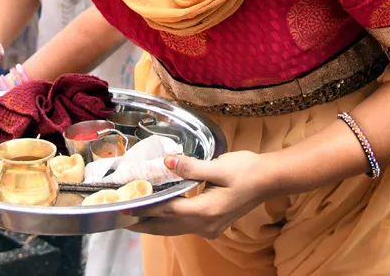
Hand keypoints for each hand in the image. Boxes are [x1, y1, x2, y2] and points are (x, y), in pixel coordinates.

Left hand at [128, 151, 277, 238]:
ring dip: (153, 224)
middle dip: (142, 222)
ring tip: (131, 214)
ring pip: (174, 229)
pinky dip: (167, 221)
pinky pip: (183, 226)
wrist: (270, 179)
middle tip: (119, 215)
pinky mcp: (212, 224)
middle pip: (167, 227)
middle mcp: (206, 225)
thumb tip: (166, 162)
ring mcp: (210, 228)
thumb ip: (190, 167)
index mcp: (206, 211)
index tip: (124, 204)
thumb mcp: (218, 165)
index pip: (167, 211)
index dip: (144, 207)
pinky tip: (156, 213)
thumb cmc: (247, 170)